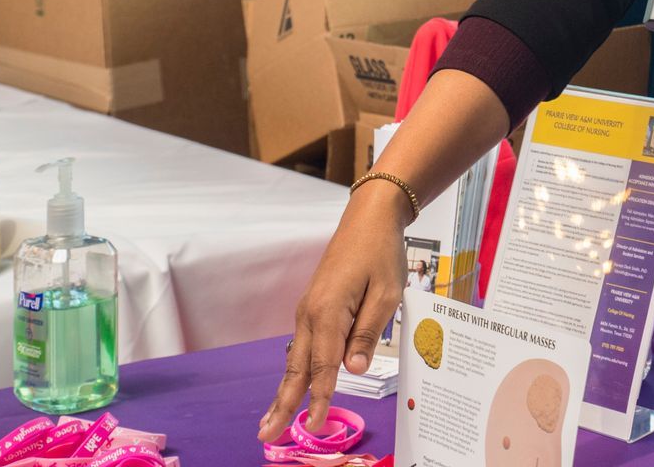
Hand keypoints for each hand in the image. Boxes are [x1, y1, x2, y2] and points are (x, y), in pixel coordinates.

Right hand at [258, 186, 408, 443]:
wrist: (367, 219)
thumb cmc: (381, 253)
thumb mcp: (387, 292)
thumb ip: (369, 332)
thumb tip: (354, 369)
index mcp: (330, 311)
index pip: (323, 365)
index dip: (319, 398)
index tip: (312, 425)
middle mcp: (311, 314)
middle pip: (296, 368)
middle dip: (283, 403)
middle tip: (266, 435)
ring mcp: (308, 310)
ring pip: (295, 359)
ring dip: (284, 391)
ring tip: (271, 421)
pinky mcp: (313, 307)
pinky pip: (302, 345)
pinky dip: (294, 371)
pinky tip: (292, 387)